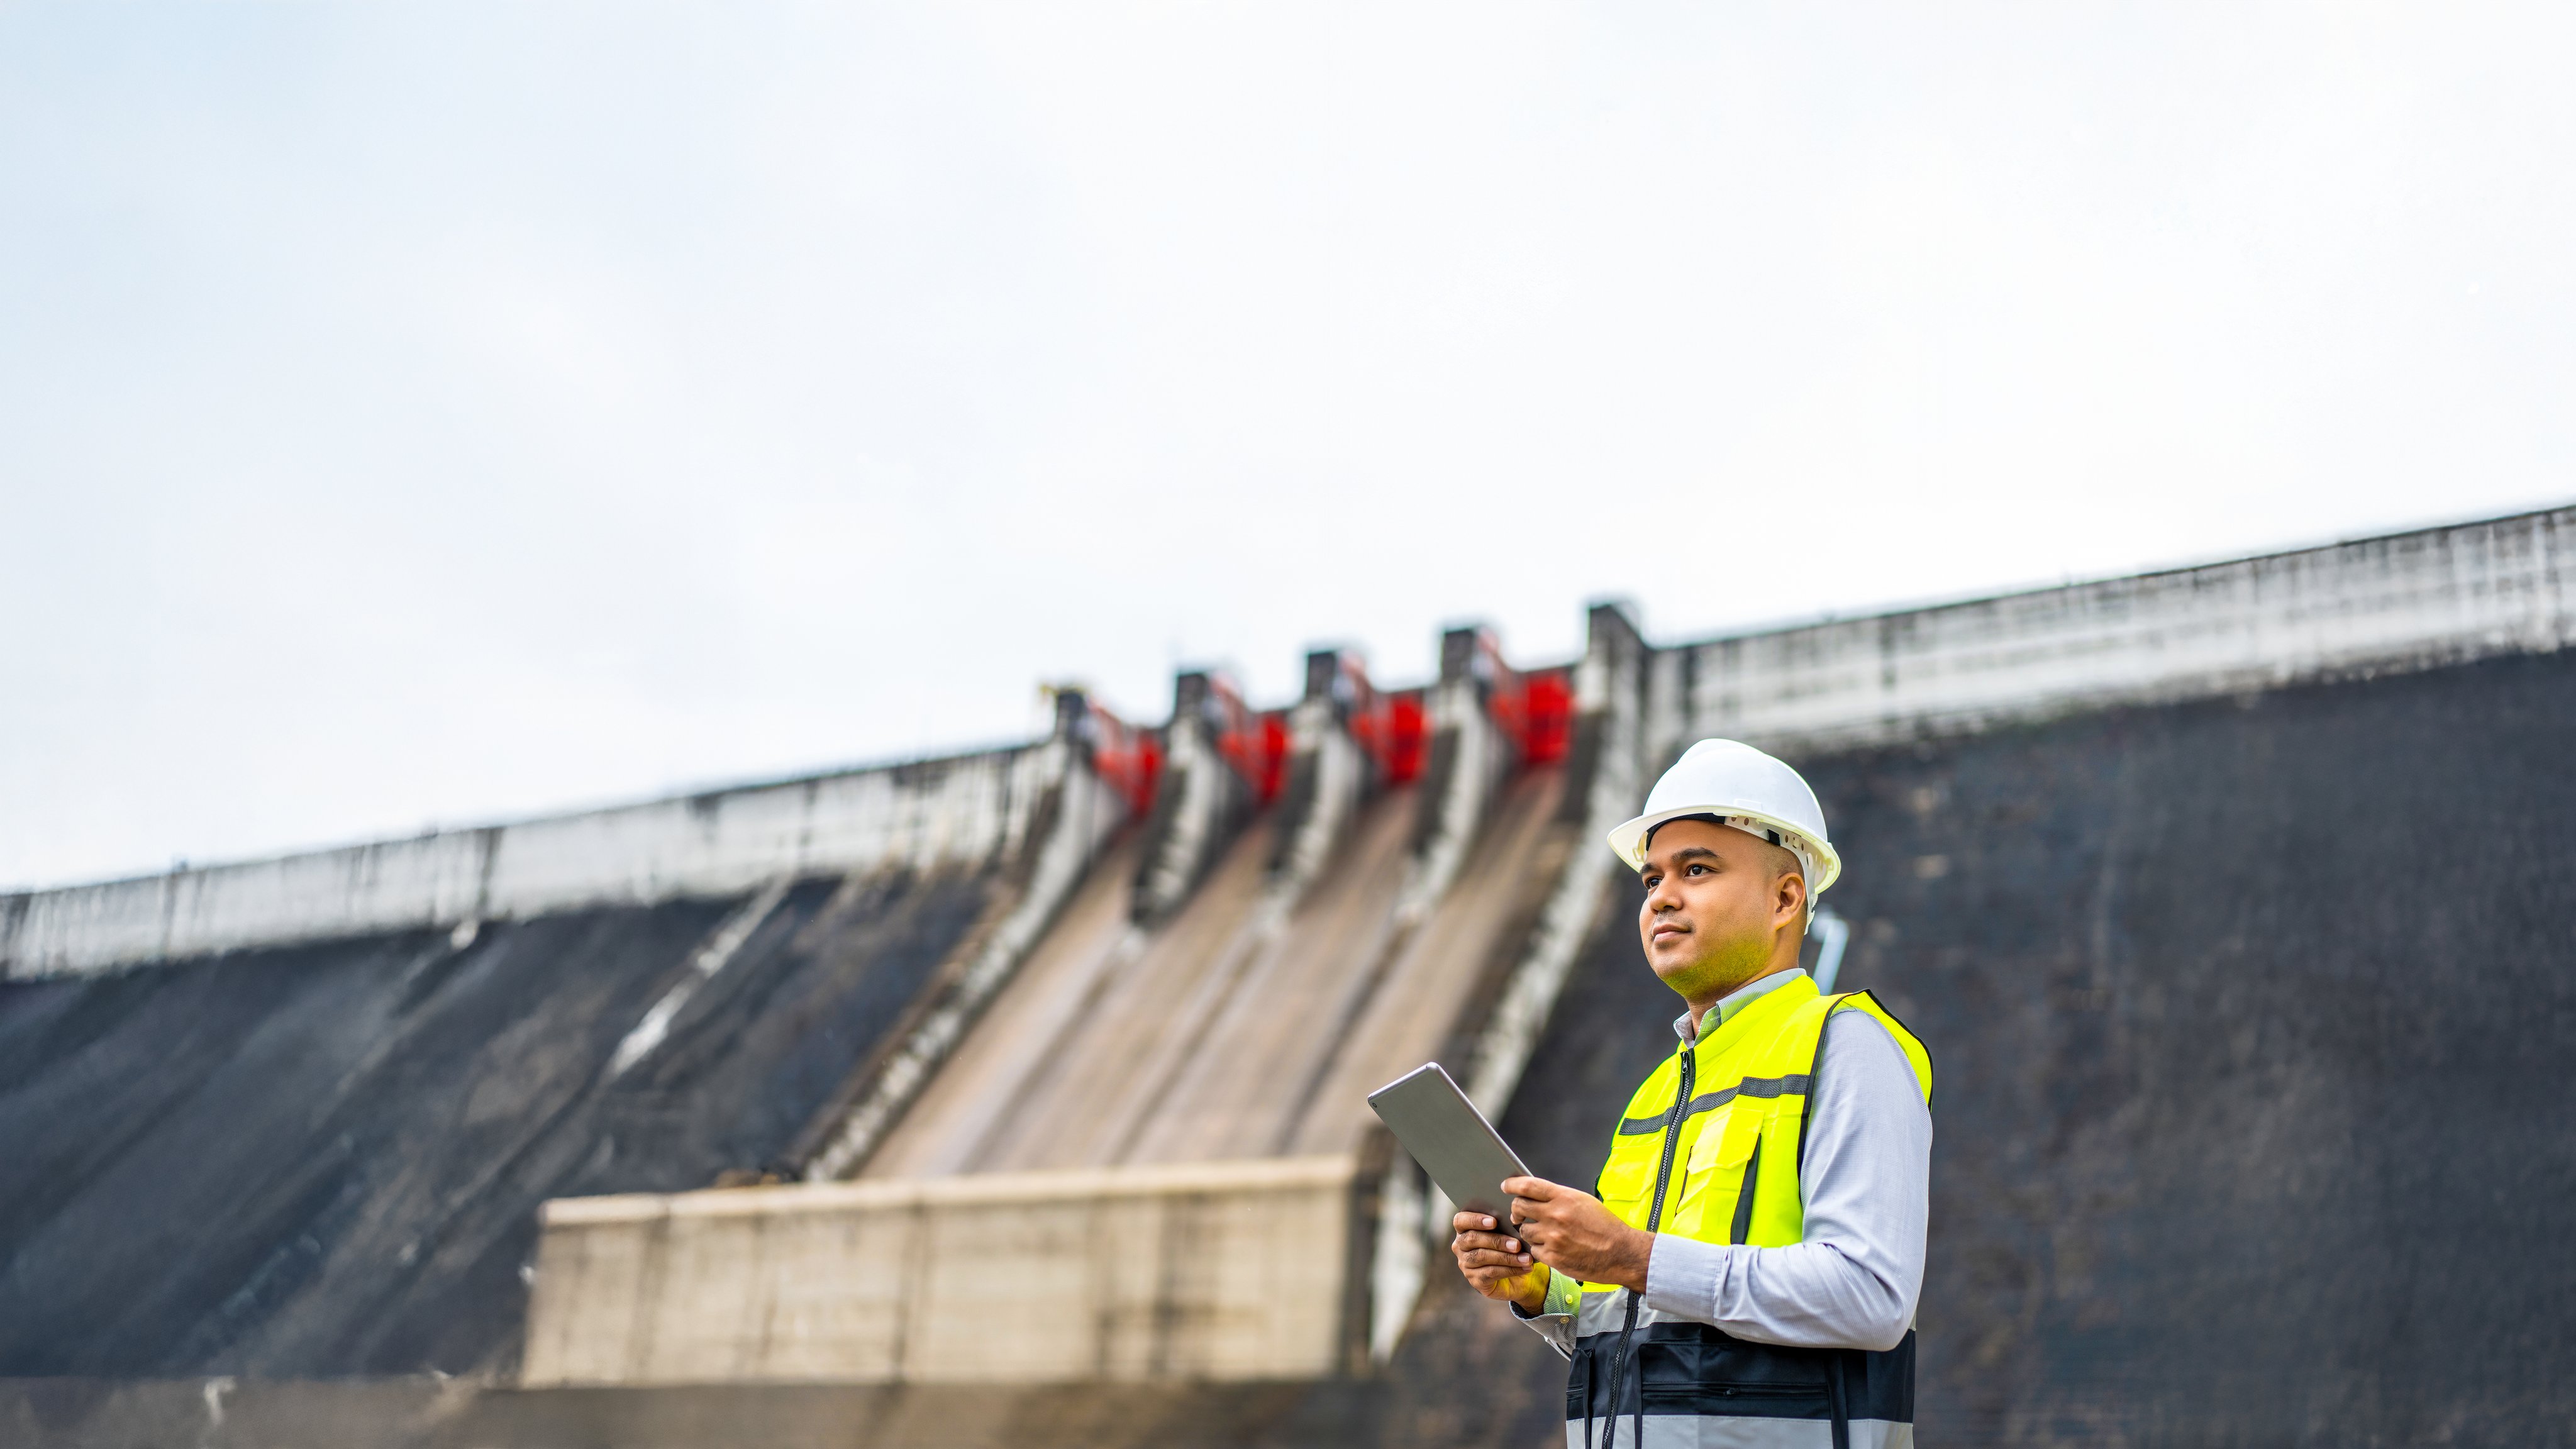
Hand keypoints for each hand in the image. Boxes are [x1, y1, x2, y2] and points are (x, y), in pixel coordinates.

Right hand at [1451, 1210, 1547, 1311]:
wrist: (1516, 1278)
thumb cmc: (1509, 1249)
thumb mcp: (1507, 1236)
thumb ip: (1505, 1228)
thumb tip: (1515, 1225)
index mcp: (1464, 1229)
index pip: (1460, 1220)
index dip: (1475, 1220)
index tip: (1494, 1221)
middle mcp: (1460, 1247)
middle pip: (1472, 1239)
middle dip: (1497, 1241)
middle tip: (1517, 1244)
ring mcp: (1466, 1265)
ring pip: (1483, 1257)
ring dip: (1507, 1257)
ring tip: (1526, 1258)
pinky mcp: (1475, 1280)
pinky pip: (1491, 1273)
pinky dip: (1511, 1269)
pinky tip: (1524, 1268)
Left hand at [1502, 1176, 1652, 1293]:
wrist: (1621, 1253)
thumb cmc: (1605, 1227)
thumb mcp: (1583, 1202)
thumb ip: (1559, 1197)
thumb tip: (1537, 1195)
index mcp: (1564, 1198)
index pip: (1528, 1186)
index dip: (1512, 1185)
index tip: (1506, 1186)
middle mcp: (1555, 1216)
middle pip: (1519, 1207)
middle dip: (1517, 1209)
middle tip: (1520, 1213)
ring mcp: (1552, 1238)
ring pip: (1524, 1231)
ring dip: (1529, 1231)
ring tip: (1543, 1233)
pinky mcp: (1553, 1257)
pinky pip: (1533, 1250)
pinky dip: (1539, 1249)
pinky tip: (1551, 1248)